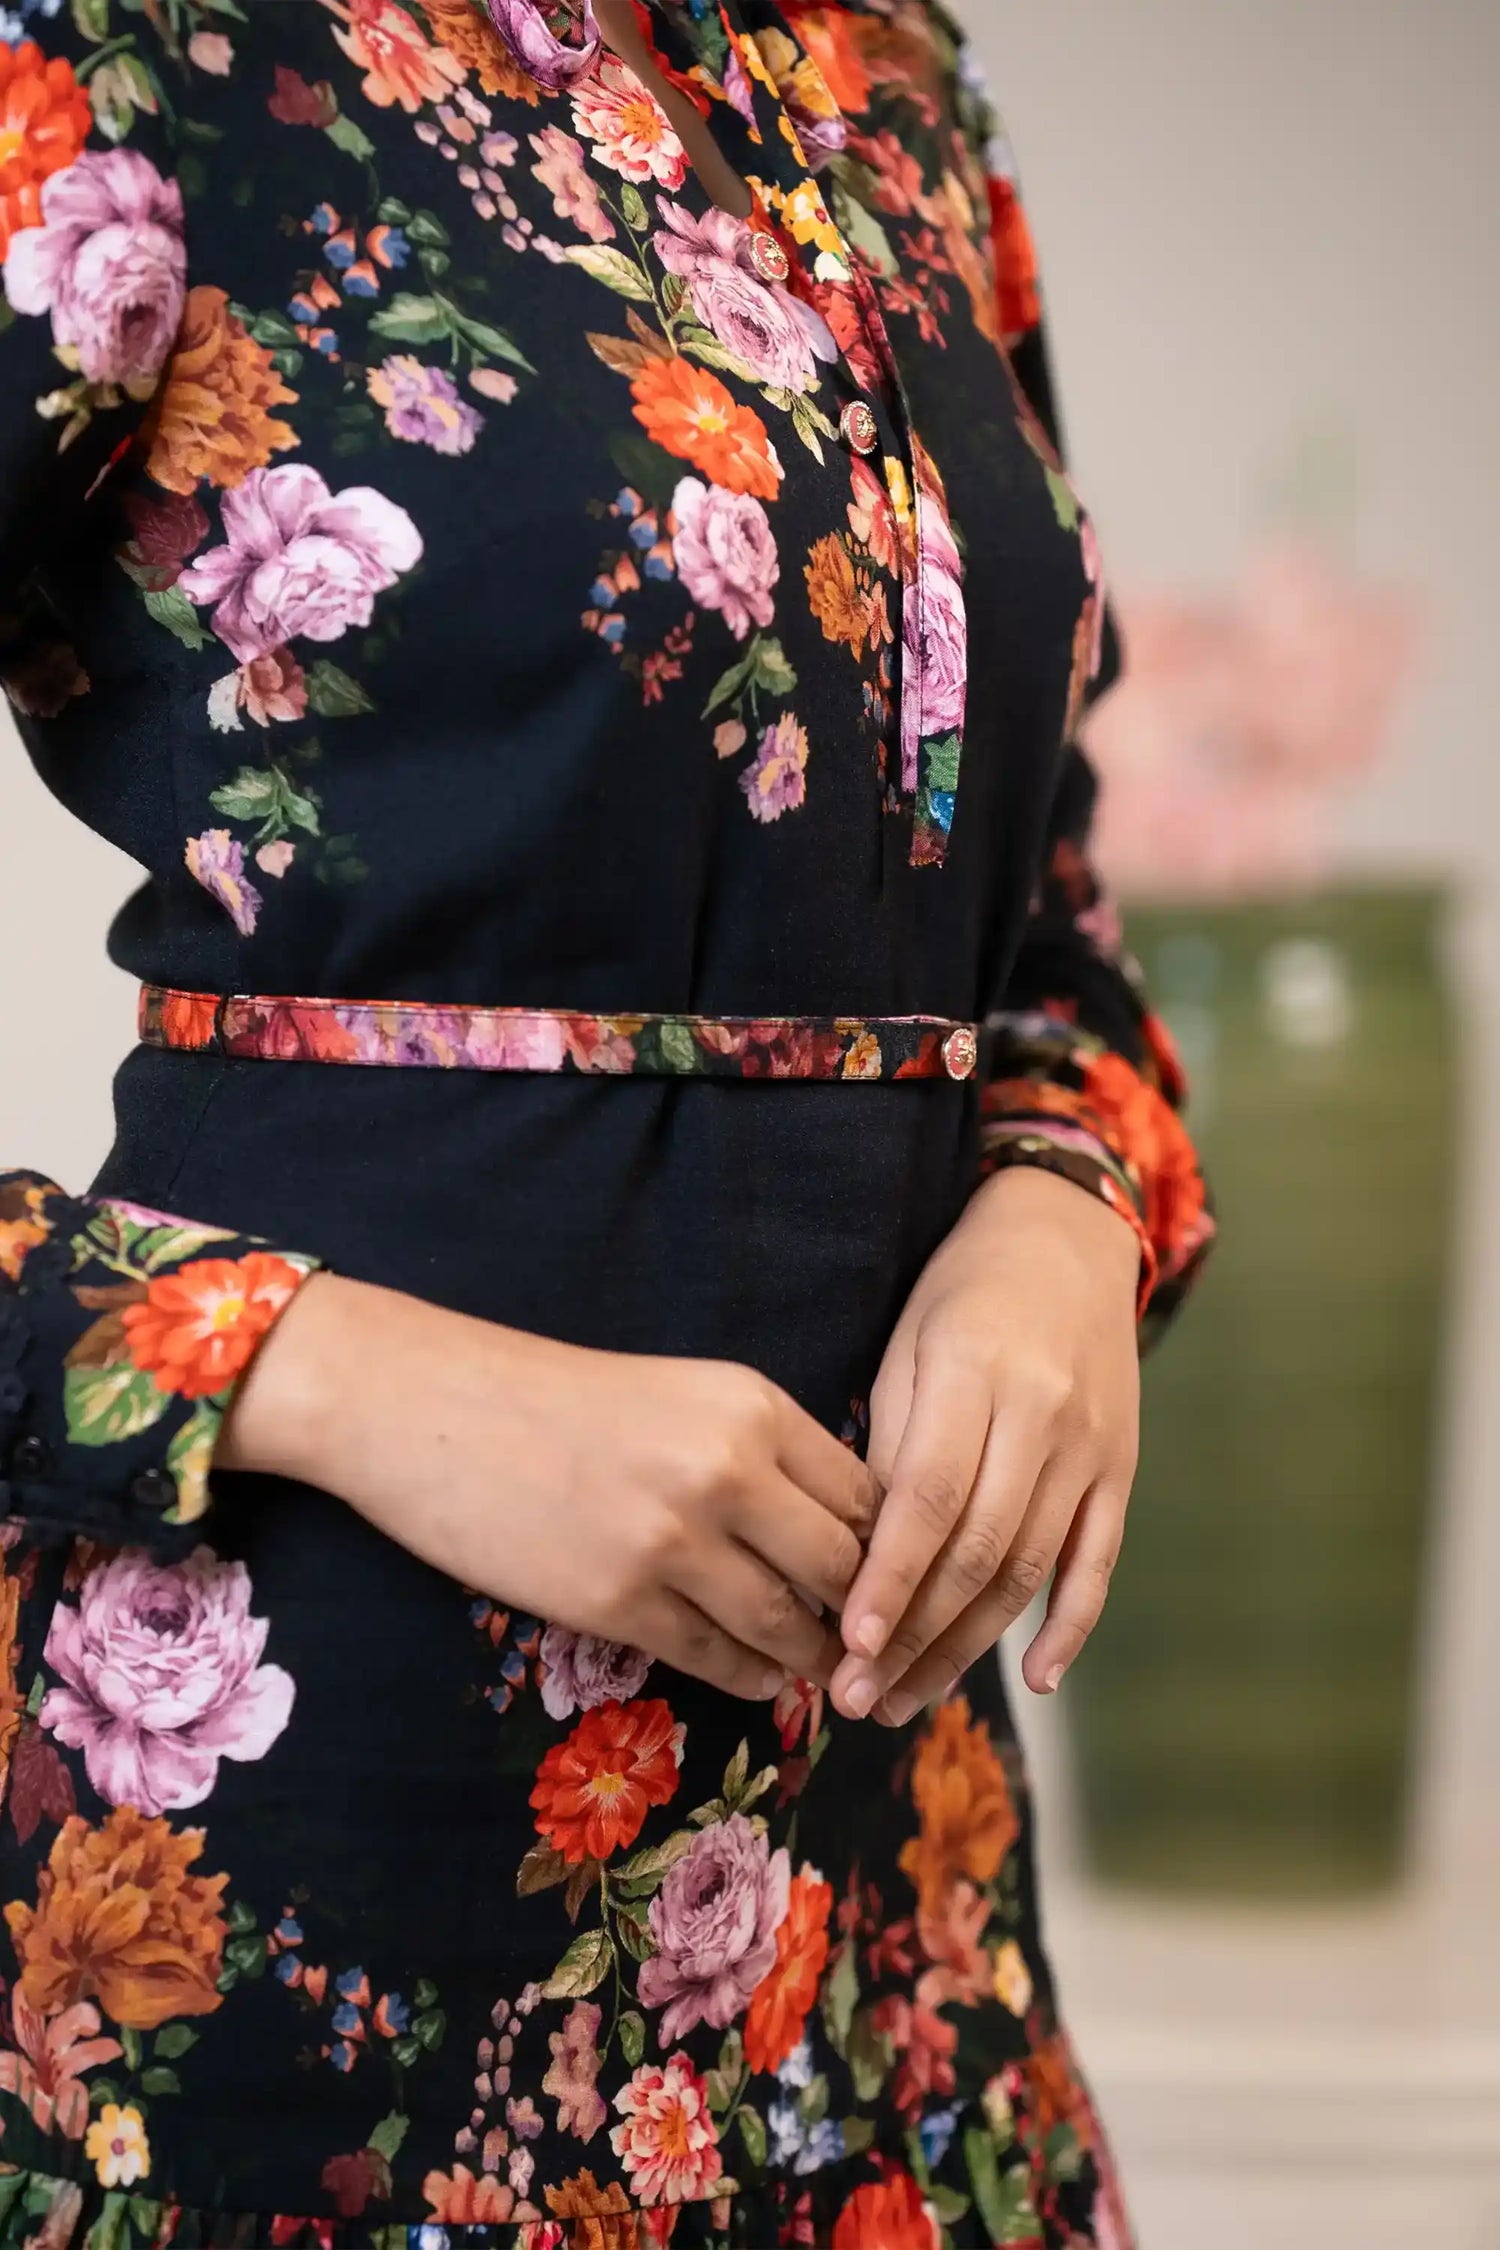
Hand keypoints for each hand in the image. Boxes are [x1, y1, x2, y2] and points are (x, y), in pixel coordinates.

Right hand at [220, 1273, 879, 1700]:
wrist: (428, 1407)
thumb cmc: (555, 1399)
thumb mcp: (681, 1395)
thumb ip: (758, 1452)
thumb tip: (834, 1535)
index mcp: (749, 1406)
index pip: (865, 1494)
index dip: (886, 1547)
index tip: (885, 1579)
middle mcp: (725, 1470)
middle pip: (843, 1566)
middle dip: (863, 1613)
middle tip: (869, 1645)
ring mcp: (673, 1541)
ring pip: (787, 1624)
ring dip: (811, 1656)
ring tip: (819, 1669)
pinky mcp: (618, 1601)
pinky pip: (717, 1658)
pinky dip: (751, 1676)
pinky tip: (758, 1674)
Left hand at [830, 1167, 1140, 1725]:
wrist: (1067, 1238)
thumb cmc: (963, 1292)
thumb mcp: (907, 1343)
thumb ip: (890, 1441)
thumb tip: (858, 1552)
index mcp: (974, 1372)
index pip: (928, 1497)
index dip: (890, 1578)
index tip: (846, 1645)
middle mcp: (1042, 1416)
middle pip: (977, 1551)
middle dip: (914, 1635)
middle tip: (858, 1698)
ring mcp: (1091, 1449)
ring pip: (1028, 1570)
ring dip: (968, 1646)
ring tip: (908, 1698)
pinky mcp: (1121, 1471)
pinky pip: (1097, 1563)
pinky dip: (1069, 1628)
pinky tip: (1033, 1678)